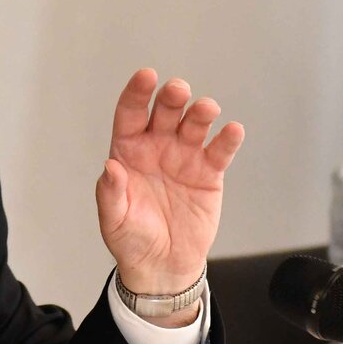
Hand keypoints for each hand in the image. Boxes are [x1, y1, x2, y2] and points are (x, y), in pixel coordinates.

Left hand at [94, 69, 244, 321]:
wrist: (163, 266)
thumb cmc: (132, 239)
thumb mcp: (114, 220)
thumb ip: (111, 193)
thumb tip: (110, 167)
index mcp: (129, 151)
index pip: (130, 114)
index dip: (137, 93)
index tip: (146, 77)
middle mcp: (157, 147)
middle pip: (165, 112)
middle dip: (172, 97)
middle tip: (178, 90)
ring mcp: (185, 157)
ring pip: (194, 125)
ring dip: (200, 113)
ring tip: (205, 109)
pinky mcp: (209, 173)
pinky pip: (220, 151)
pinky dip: (228, 139)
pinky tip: (232, 130)